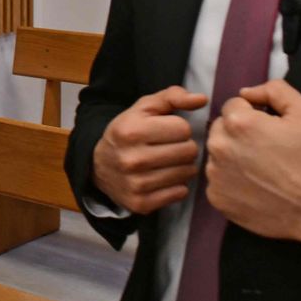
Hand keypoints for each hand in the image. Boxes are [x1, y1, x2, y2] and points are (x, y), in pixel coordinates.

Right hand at [92, 86, 208, 213]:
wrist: (98, 166)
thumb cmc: (128, 133)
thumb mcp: (143, 108)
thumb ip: (172, 96)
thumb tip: (202, 99)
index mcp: (131, 131)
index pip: (183, 129)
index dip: (178, 128)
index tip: (166, 132)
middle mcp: (132, 159)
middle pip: (189, 151)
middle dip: (184, 147)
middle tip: (171, 148)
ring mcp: (136, 184)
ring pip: (187, 172)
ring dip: (182, 166)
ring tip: (168, 162)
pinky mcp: (141, 203)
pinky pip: (180, 192)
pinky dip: (176, 185)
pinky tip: (164, 178)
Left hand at [205, 80, 300, 244]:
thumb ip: (275, 91)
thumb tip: (247, 92)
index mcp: (238, 123)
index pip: (234, 105)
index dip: (254, 114)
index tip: (270, 129)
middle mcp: (218, 146)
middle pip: (221, 128)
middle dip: (239, 133)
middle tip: (266, 148)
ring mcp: (214, 174)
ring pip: (217, 154)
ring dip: (234, 156)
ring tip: (262, 169)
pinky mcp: (215, 197)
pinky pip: (218, 180)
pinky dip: (232, 180)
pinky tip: (255, 186)